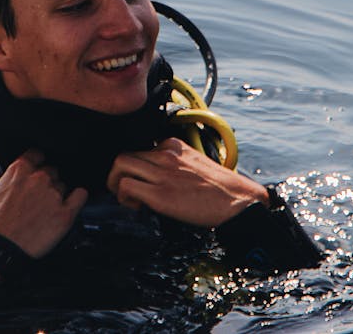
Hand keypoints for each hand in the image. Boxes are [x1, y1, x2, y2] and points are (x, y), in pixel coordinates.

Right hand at [0, 149, 86, 281]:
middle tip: (37, 197)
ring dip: (58, 193)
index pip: (36, 154)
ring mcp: (54, 195)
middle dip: (46, 181)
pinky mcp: (65, 214)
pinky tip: (73, 201)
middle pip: (51, 171)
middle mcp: (39, 179)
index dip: (36, 163)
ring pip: (63, 185)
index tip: (34, 170)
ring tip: (47, 208)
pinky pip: (80, 196)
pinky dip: (78, 197)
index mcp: (19, 171)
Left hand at [107, 137, 268, 226]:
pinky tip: (138, 206)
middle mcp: (165, 155)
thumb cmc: (219, 188)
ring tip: (128, 198)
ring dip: (115, 183)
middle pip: (124, 155)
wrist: (237, 202)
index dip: (134, 166)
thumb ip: (174, 164)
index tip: (140, 181)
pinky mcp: (160, 193)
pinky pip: (126, 186)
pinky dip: (124, 196)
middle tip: (124, 190)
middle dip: (117, 173)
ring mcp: (162, 173)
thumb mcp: (195, 163)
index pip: (139, 149)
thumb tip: (156, 176)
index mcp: (173, 145)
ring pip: (120, 165)